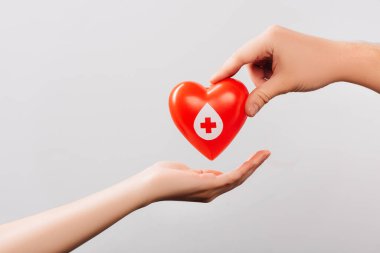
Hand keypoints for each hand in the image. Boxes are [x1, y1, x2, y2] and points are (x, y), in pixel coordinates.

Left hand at [136, 150, 269, 202]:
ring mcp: (212, 190)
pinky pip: (235, 175)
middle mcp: (211, 192)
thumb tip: (204, 171)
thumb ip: (198, 173)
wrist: (150, 184)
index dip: (242, 169)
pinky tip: (256, 158)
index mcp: (205, 189)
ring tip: (265, 153)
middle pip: (238, 179)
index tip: (250, 159)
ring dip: (254, 165)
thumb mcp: (185, 172)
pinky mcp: (211, 185)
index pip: (228, 179)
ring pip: (240, 177)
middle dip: (252, 166)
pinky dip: (248, 166)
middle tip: (264, 153)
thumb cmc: (162, 177)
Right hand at [210, 25, 347, 116]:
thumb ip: (261, 97)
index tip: (213, 81)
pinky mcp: (282, 47)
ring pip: (257, 64)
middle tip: (252, 93)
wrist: (340, 61)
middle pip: (248, 61)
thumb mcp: (284, 83)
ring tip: (277, 85)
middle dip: (252, 78)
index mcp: (269, 39)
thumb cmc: (316, 66)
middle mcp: (270, 36)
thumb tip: (247, 111)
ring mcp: (277, 40)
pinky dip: (269, 74)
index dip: (225, 70)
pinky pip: (266, 63)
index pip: (240, 56)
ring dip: (262, 78)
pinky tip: (280, 80)